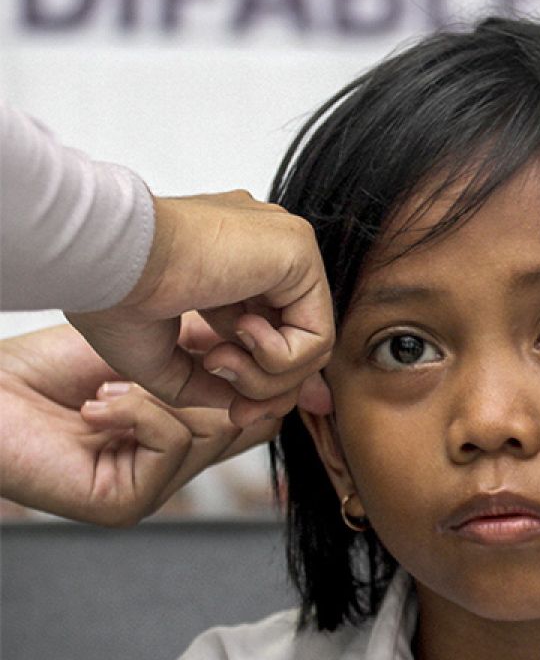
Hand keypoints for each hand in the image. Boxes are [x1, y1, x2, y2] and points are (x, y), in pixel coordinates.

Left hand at [0, 322, 277, 525]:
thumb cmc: (49, 369)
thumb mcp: (153, 347)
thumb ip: (212, 353)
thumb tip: (280, 339)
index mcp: (182, 433)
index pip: (254, 416)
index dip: (261, 381)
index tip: (253, 343)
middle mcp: (172, 467)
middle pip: (245, 421)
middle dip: (214, 375)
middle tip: (178, 352)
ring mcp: (151, 489)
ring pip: (213, 430)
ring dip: (161, 392)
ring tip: (109, 384)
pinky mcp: (126, 503)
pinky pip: (173, 444)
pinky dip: (138, 411)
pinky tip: (96, 406)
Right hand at [67, 190, 333, 426]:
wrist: (101, 260)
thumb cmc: (112, 296)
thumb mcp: (163, 357)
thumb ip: (212, 380)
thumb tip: (248, 406)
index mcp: (233, 260)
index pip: (276, 333)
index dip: (262, 383)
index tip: (237, 412)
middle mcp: (265, 249)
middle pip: (300, 342)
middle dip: (270, 390)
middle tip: (238, 410)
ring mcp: (285, 247)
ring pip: (311, 344)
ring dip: (266, 377)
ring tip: (218, 362)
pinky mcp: (298, 250)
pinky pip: (318, 335)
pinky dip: (279, 358)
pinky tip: (238, 335)